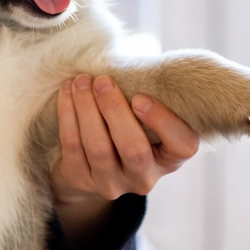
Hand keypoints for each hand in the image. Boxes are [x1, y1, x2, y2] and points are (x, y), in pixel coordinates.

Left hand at [50, 75, 198, 243]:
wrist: (91, 161)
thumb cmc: (127, 124)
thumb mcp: (145, 116)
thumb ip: (148, 97)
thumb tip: (134, 66)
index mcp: (168, 159)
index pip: (182, 146)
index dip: (164, 122)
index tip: (140, 97)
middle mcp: (143, 177)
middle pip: (134, 148)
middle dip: (114, 109)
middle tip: (102, 81)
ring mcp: (111, 183)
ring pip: (98, 147)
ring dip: (86, 109)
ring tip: (81, 81)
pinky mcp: (81, 180)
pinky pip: (73, 146)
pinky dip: (68, 115)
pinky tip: (67, 93)